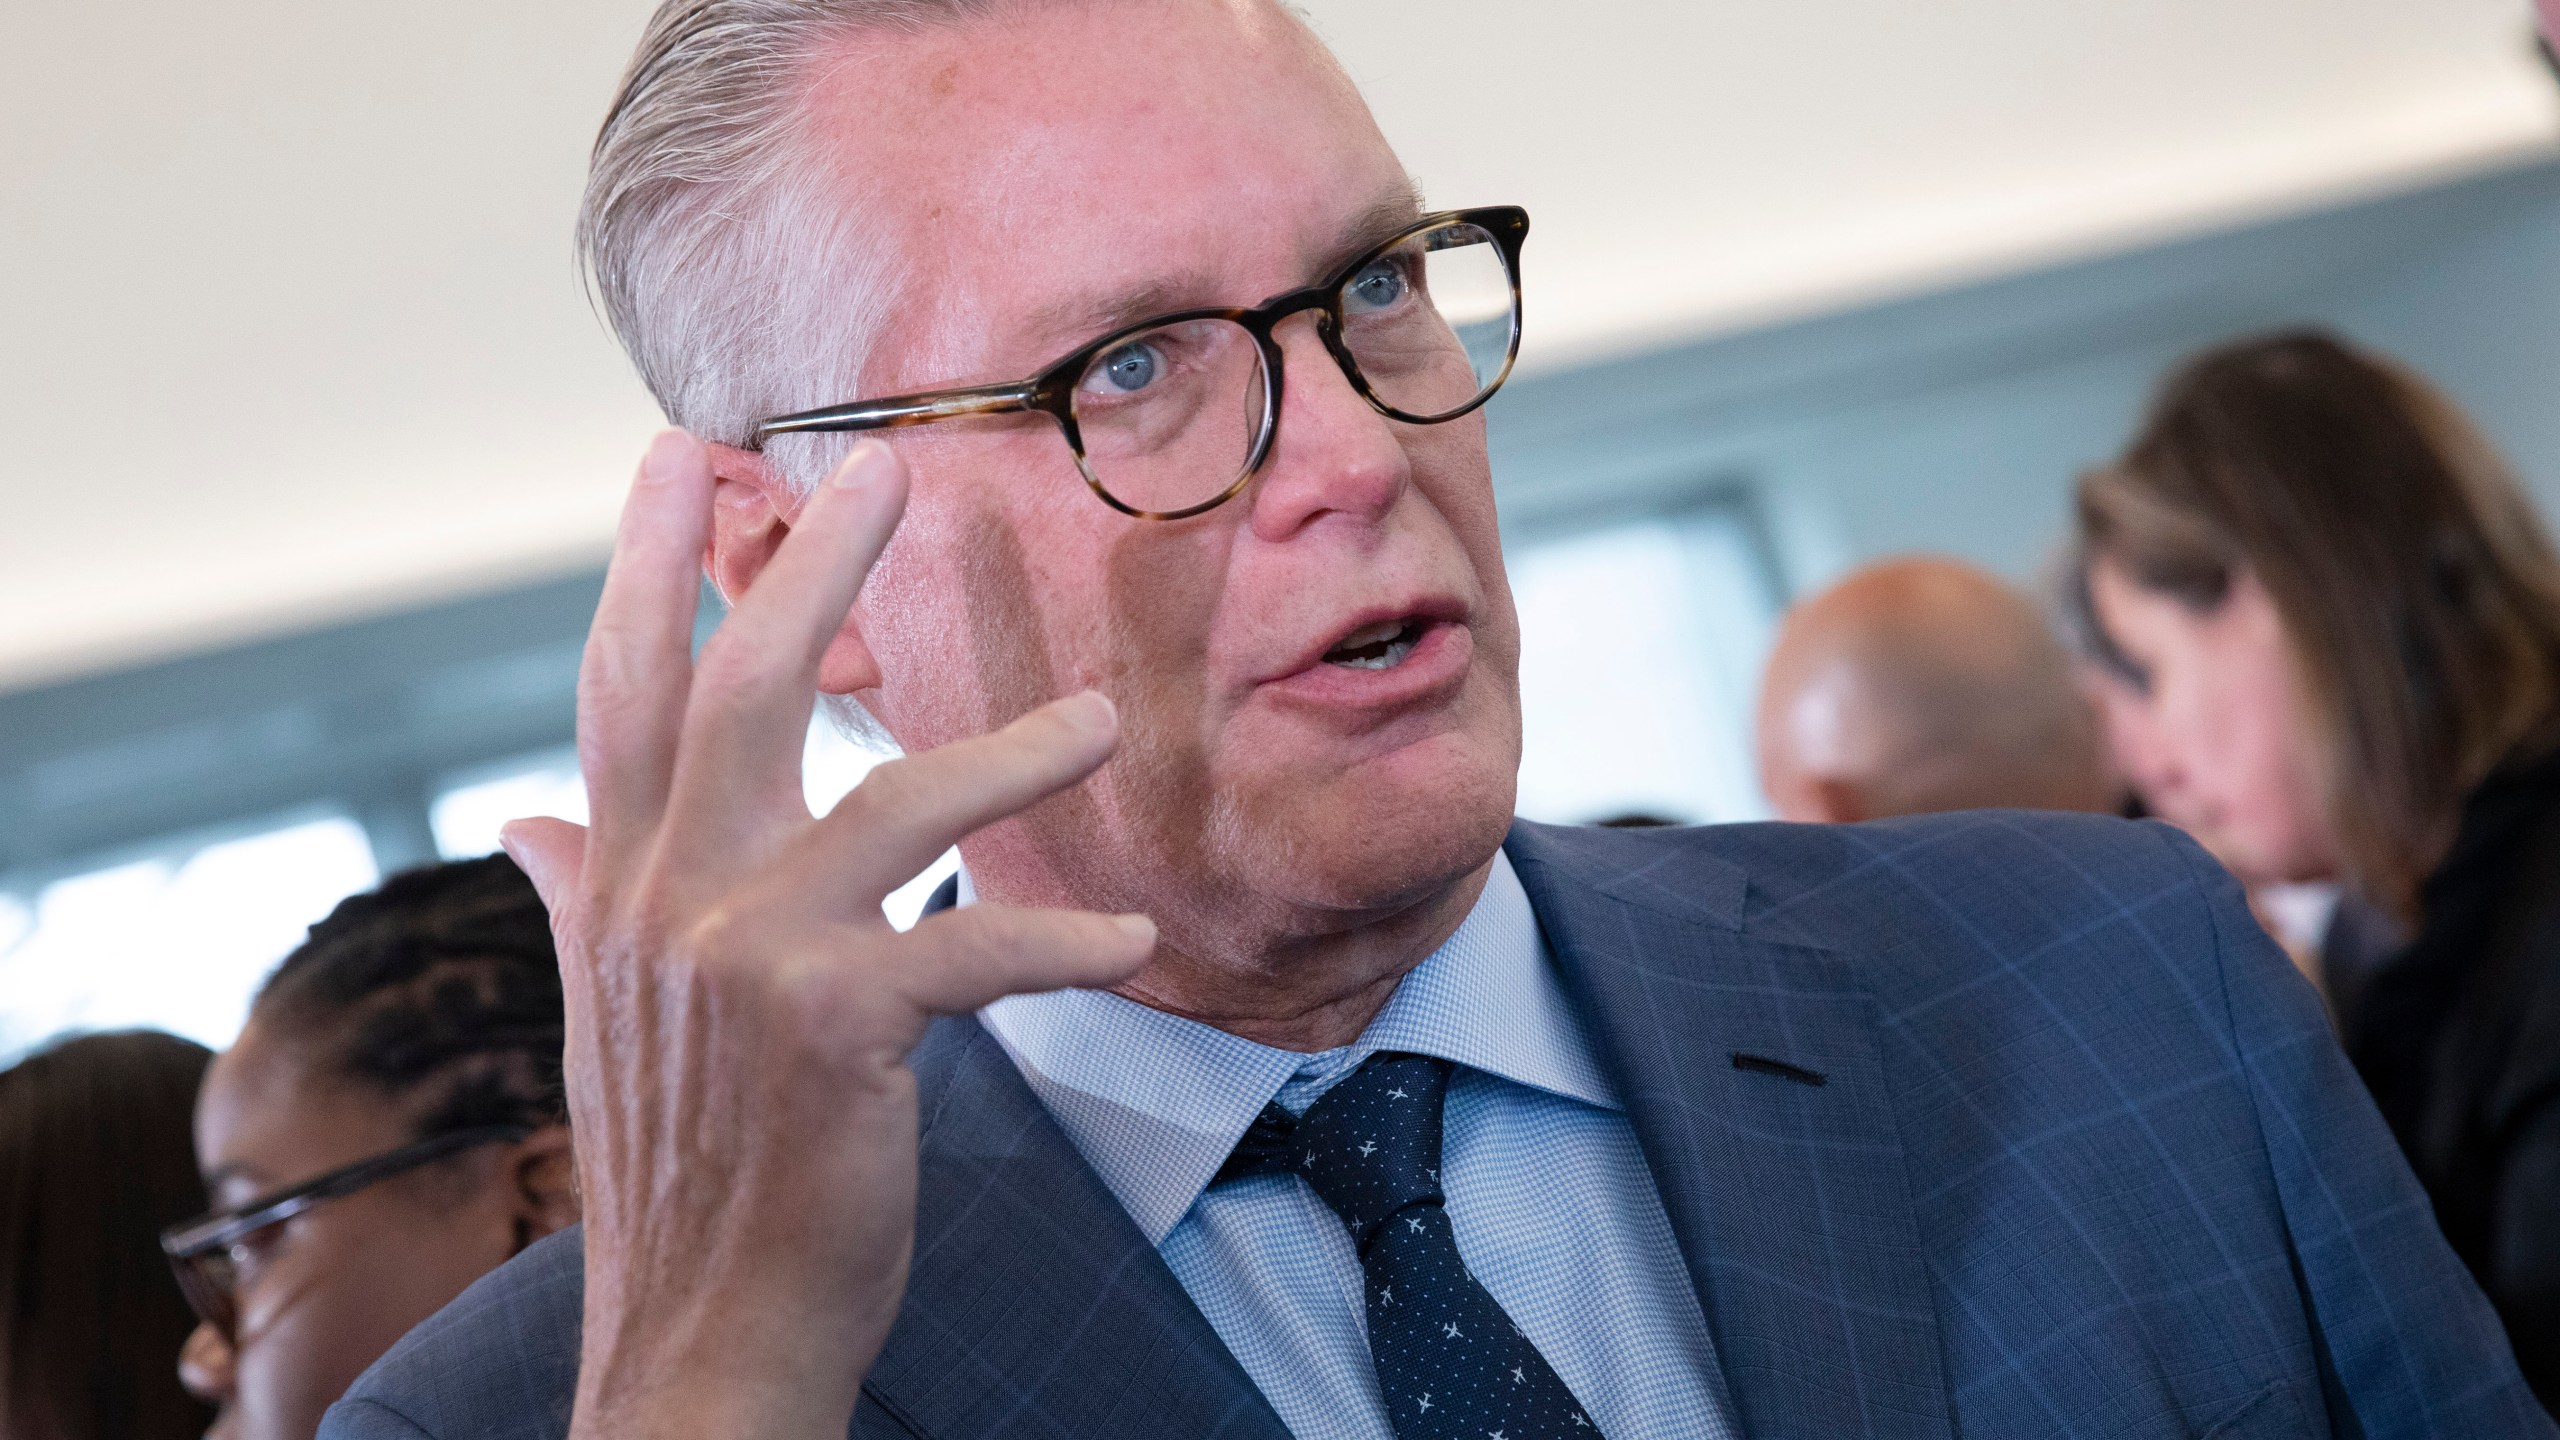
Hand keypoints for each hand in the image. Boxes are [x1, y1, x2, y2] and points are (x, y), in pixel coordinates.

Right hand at [502, 431, 1154, 1439]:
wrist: (697, 1334)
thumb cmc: (684, 1168)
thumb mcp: (607, 1020)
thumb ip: (580, 901)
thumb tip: (530, 822)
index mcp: (622, 888)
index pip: (621, 696)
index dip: (643, 568)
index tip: (672, 456)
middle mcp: (670, 903)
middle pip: (736, 693)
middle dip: (810, 572)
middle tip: (883, 467)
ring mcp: (748, 961)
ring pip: (892, 802)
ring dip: (1010, 752)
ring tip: (1100, 717)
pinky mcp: (836, 1030)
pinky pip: (976, 953)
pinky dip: (1060, 942)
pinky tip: (1130, 938)